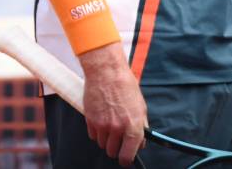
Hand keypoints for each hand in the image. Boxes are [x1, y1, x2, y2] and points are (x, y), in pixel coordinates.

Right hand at [78, 43, 146, 164]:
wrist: (106, 72)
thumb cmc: (125, 85)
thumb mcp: (140, 106)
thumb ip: (141, 126)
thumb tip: (140, 141)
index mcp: (133, 126)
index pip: (128, 155)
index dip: (126, 159)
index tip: (125, 158)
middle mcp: (117, 128)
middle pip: (112, 152)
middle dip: (115, 148)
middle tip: (117, 138)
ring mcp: (102, 125)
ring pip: (102, 144)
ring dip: (105, 139)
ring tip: (109, 124)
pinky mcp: (90, 120)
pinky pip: (93, 135)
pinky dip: (96, 131)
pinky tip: (101, 119)